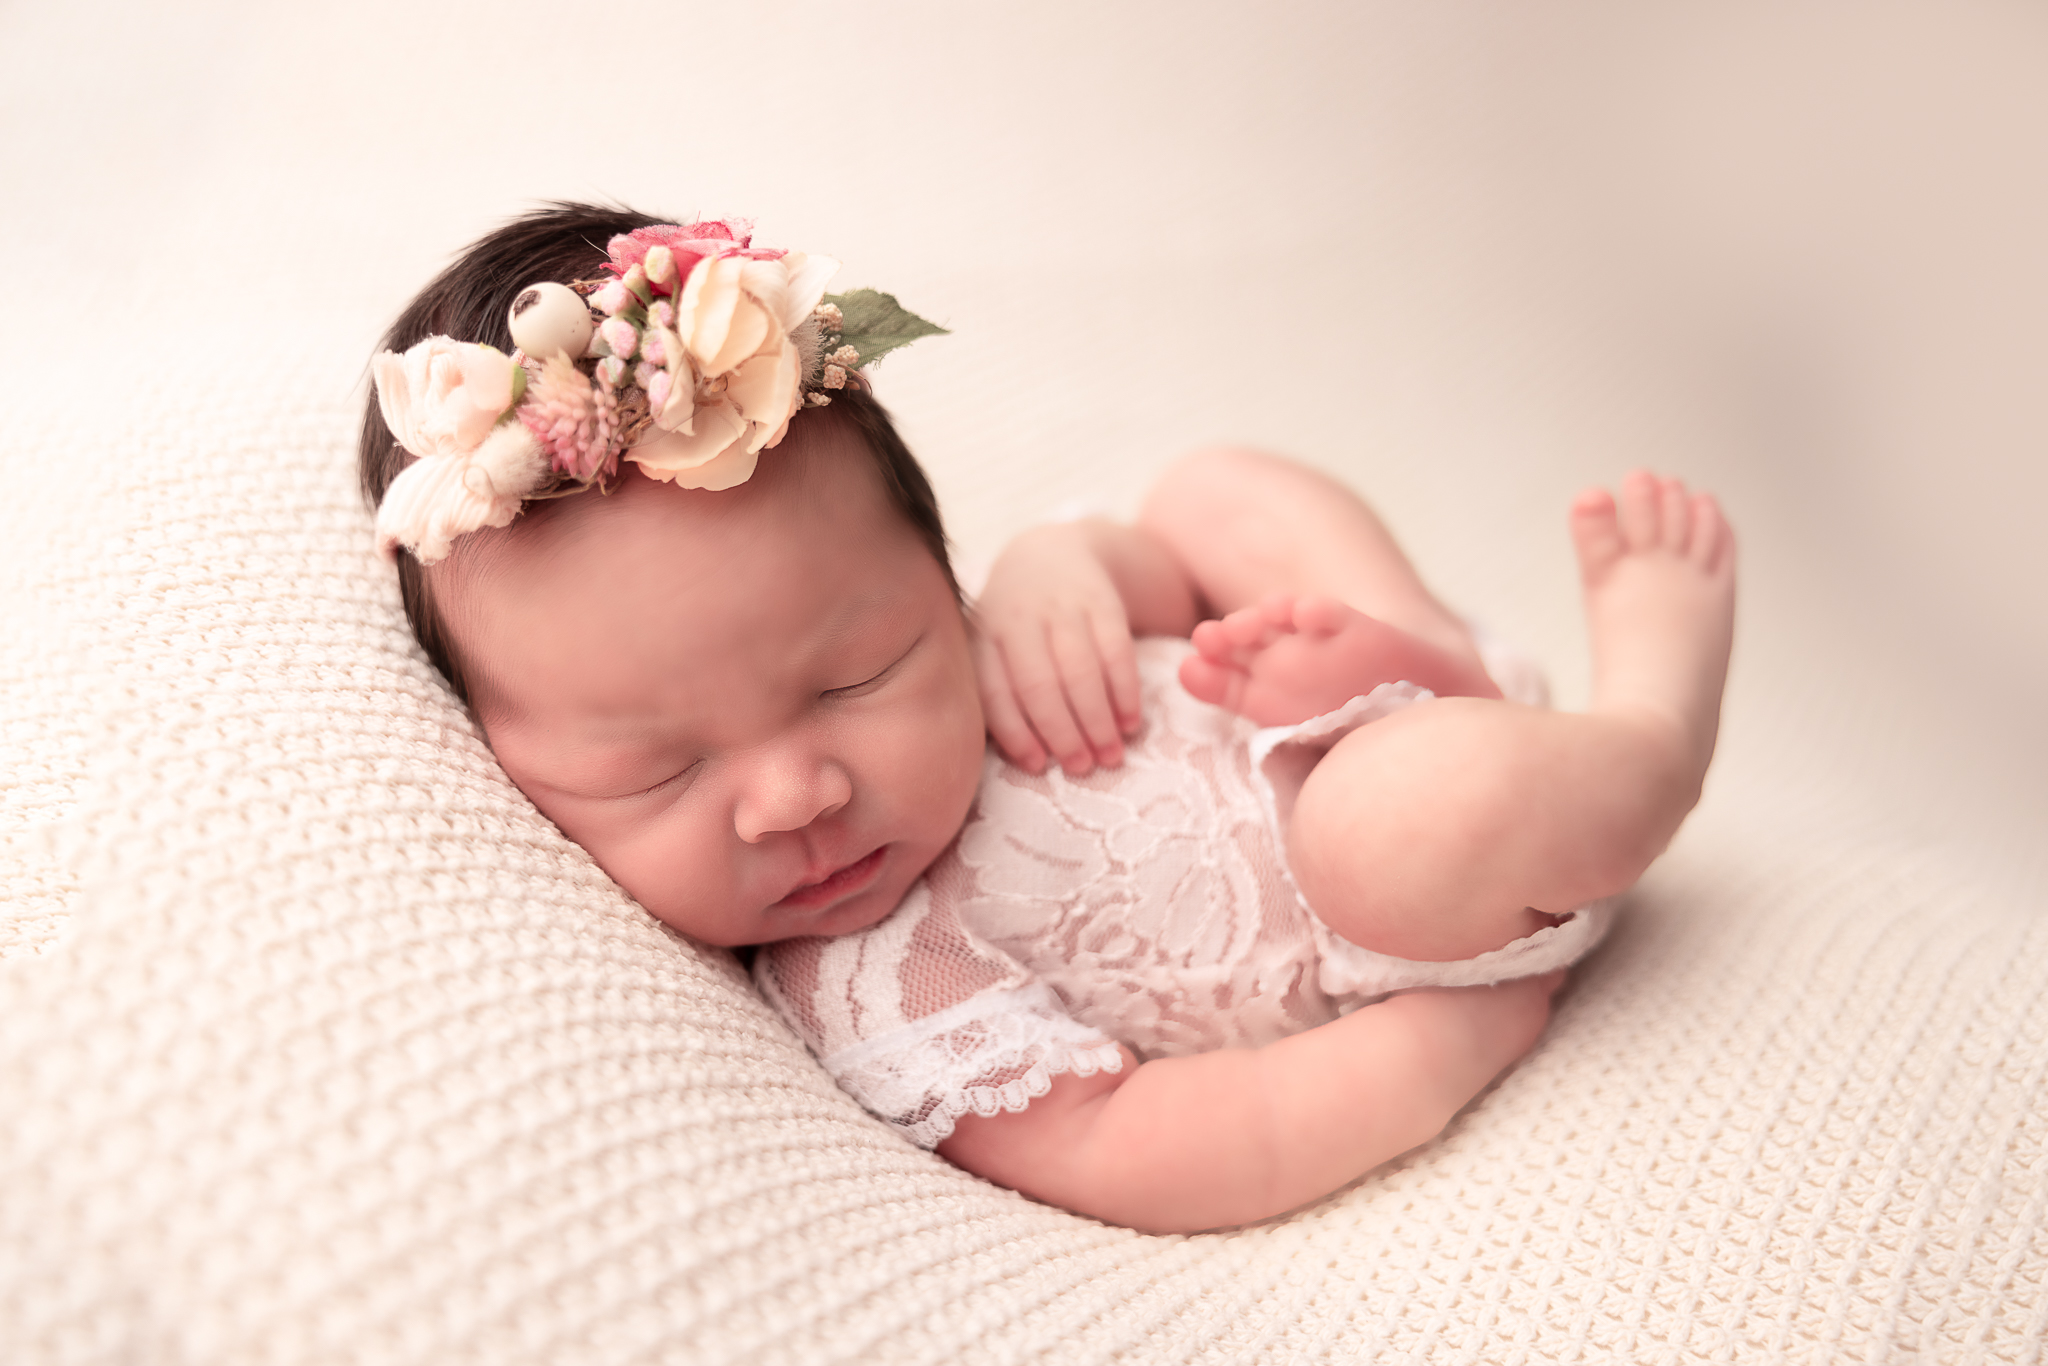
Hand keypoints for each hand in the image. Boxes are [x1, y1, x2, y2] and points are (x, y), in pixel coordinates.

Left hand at [973, 522, 1143, 774]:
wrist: (1051, 553)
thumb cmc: (1015, 623)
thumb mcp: (991, 645)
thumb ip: (995, 691)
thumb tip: (1019, 756)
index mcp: (983, 635)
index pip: (995, 691)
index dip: (1017, 733)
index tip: (1038, 766)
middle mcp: (1018, 618)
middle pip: (1039, 684)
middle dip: (1063, 732)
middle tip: (1082, 767)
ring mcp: (1060, 606)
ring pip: (1079, 669)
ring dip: (1097, 719)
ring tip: (1111, 754)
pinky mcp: (1101, 599)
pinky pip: (1116, 651)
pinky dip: (1125, 692)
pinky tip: (1130, 722)